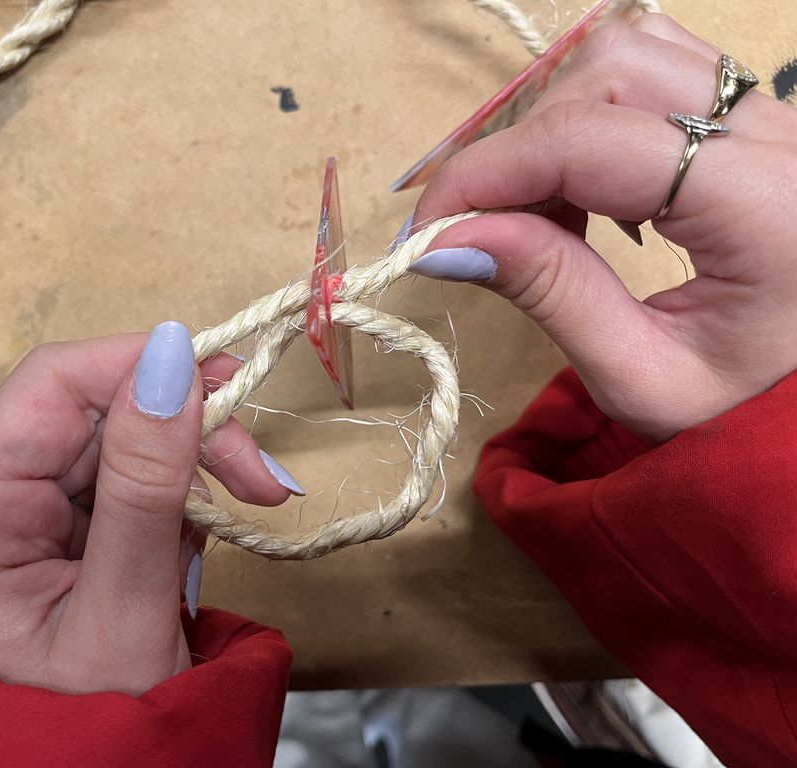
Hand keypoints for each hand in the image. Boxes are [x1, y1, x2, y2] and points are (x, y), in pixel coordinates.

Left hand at [0, 323, 301, 694]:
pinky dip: (185, 498)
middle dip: (188, 428)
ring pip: (127, 439)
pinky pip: (137, 480)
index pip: (52, 386)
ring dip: (197, 464)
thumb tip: (172, 358)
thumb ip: (146, 487)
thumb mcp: (124, 614)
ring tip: (253, 507)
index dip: (140, 365)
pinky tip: (205, 538)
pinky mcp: (72, 532)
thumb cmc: (88, 735)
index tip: (226, 383)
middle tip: (263, 477)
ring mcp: (32, 517)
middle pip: (97, 408)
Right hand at [407, 14, 796, 441]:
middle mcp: (775, 135)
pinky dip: (589, 117)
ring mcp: (767, 117)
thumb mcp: (645, 378)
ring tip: (535, 212)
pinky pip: (652, 73)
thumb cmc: (748, 409)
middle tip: (480, 231)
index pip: (590, 142)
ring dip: (553, 124)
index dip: (486, 175)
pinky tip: (581, 191)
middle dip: (518, 148)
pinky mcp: (749, 121)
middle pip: (607, 73)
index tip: (425, 232)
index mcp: (762, 204)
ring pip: (628, 54)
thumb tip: (448, 240)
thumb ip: (553, 296)